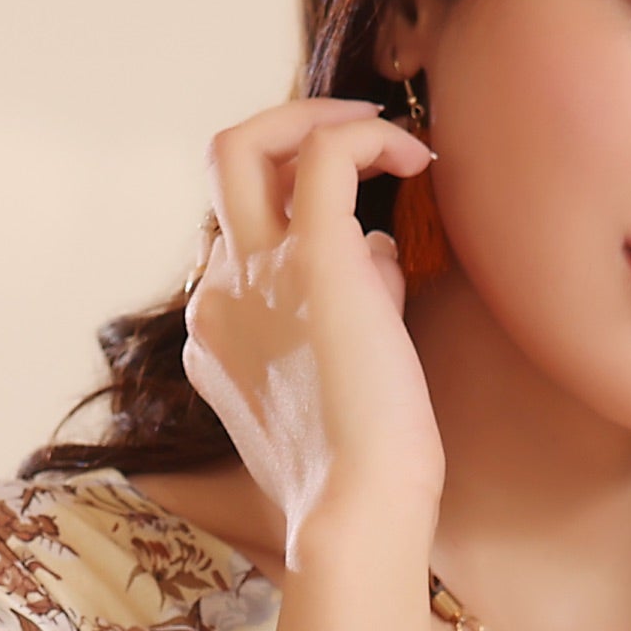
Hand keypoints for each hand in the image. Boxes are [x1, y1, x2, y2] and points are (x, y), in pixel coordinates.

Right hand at [176, 95, 450, 630]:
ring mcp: (253, 275)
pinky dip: (368, 136)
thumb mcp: (336, 380)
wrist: (358, 508)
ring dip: (323, 122)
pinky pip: (322, 155)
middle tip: (358, 143)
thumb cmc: (360, 471)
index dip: (309, 227)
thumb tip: (379, 250)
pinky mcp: (313, 263)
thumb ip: (344, 309)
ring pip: (246, 144)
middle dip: (285, 134)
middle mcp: (216, 293)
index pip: (242, 237)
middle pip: (218, 169)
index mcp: (214, 329)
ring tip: (393, 142)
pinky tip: (415, 158)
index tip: (373, 250)